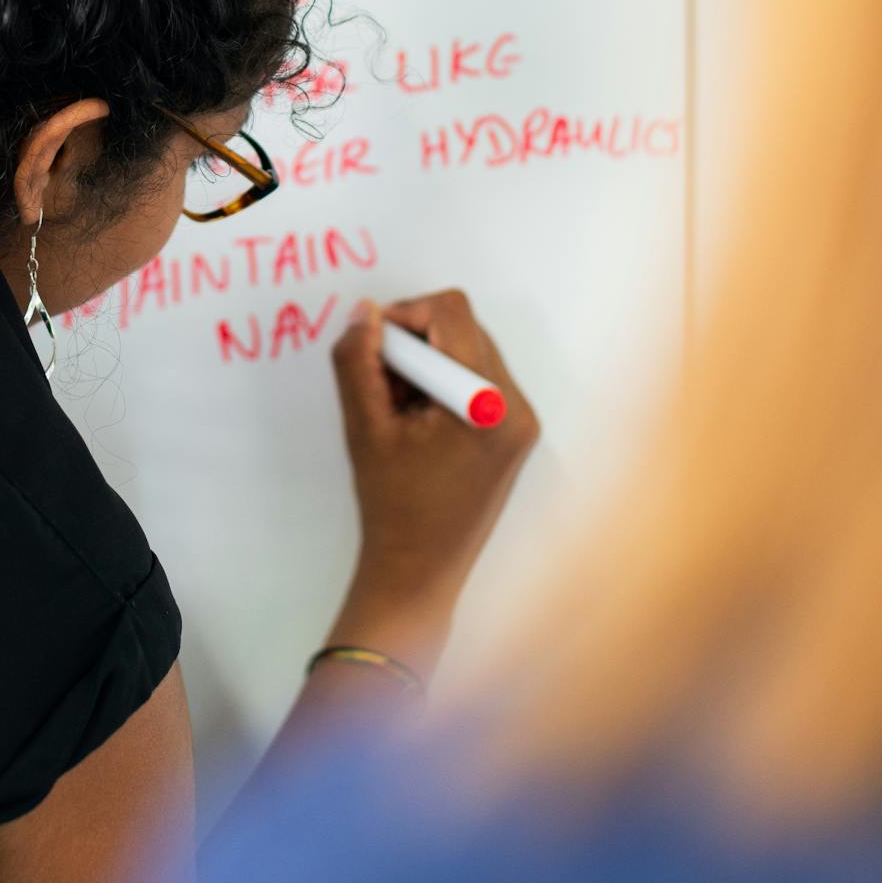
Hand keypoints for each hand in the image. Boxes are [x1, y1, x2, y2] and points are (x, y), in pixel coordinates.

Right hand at [327, 291, 538, 669]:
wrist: (421, 570)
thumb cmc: (392, 505)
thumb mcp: (365, 427)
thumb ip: (358, 361)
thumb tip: (364, 312)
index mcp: (488, 404)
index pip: (450, 313)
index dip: (403, 317)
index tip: (374, 352)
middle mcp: (517, 406)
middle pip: (462, 327)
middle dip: (414, 345)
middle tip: (384, 389)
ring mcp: (522, 419)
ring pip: (468, 348)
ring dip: (427, 364)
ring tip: (401, 411)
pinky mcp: (515, 430)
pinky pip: (477, 376)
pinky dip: (442, 383)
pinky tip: (419, 423)